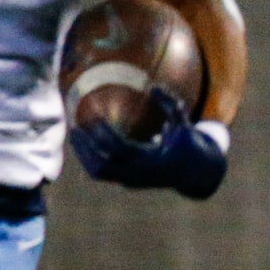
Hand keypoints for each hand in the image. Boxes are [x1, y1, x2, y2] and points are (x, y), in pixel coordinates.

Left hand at [69, 91, 227, 199]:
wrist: (195, 172)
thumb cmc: (188, 143)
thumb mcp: (182, 123)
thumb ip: (169, 105)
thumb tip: (154, 86)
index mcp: (152, 161)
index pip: (122, 149)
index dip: (106, 134)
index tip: (95, 118)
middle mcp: (139, 174)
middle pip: (104, 165)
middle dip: (87, 147)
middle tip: (75, 127)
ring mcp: (132, 181)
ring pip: (99, 173)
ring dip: (84, 155)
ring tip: (76, 136)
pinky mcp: (127, 182)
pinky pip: (103, 173)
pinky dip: (91, 159)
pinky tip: (84, 143)